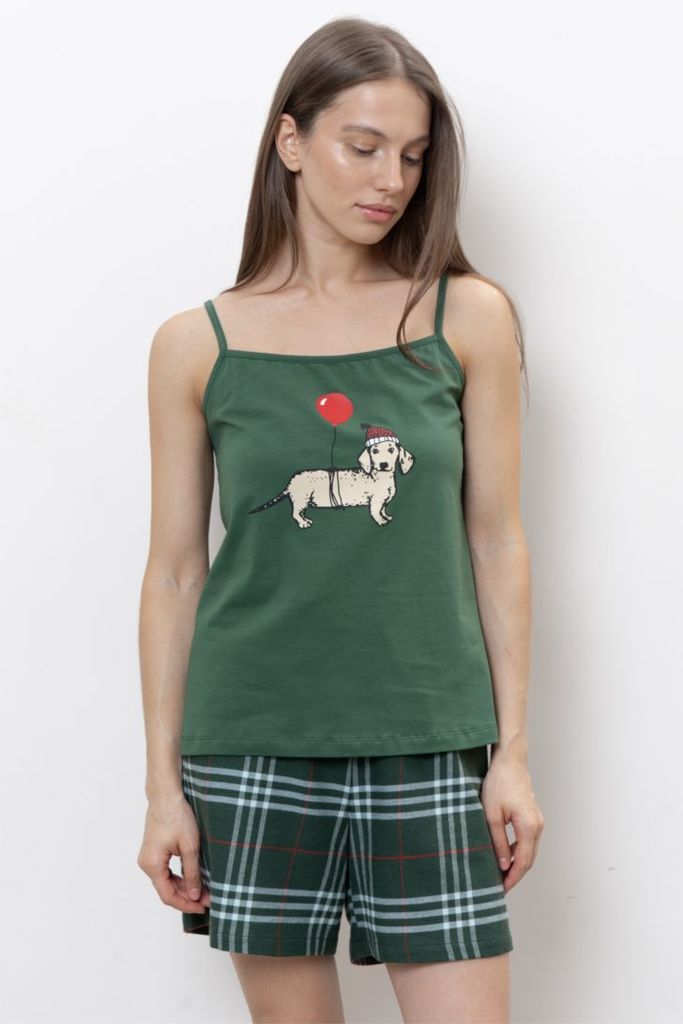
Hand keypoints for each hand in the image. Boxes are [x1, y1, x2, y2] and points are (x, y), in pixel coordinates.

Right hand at [137, 792, 211, 912]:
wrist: (166, 796)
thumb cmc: (177, 816)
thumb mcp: (190, 847)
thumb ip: (192, 874)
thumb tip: (194, 895)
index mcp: (152, 864)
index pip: (168, 895)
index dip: (186, 904)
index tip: (203, 907)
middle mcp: (146, 864)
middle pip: (166, 890)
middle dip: (187, 896)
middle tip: (208, 899)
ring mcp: (148, 858)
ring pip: (166, 881)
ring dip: (184, 887)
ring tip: (203, 891)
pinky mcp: (153, 852)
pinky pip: (165, 871)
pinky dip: (178, 877)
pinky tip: (192, 879)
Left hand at [481, 750, 543, 892]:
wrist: (510, 760)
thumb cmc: (498, 783)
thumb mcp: (491, 815)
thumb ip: (497, 842)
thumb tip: (502, 865)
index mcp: (529, 827)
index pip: (522, 862)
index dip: (512, 879)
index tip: (501, 890)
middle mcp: (538, 826)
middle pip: (529, 860)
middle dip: (515, 875)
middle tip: (500, 887)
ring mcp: (537, 820)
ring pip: (529, 850)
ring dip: (517, 863)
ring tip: (500, 874)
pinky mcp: (533, 816)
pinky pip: (528, 840)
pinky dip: (518, 851)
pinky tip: (504, 855)